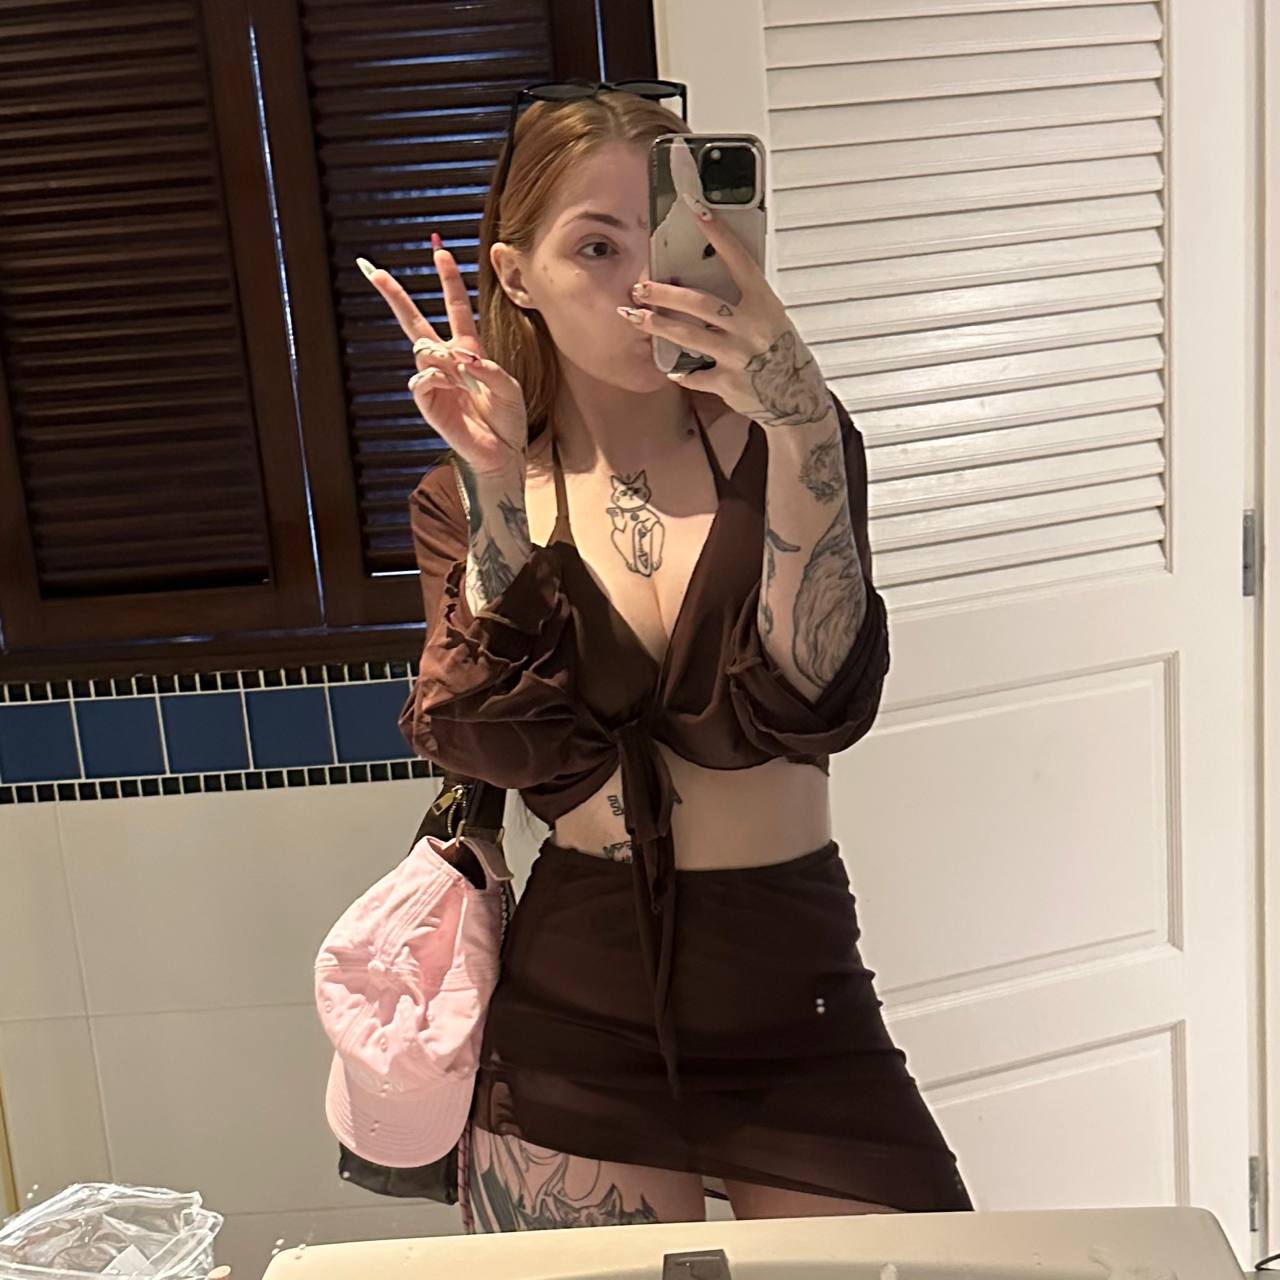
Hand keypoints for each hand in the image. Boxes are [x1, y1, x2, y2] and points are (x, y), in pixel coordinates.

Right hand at [359, 236, 527, 476]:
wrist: (501, 452)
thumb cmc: (507, 418)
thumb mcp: (509, 387)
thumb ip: (487, 368)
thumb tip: (459, 358)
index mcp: (468, 350)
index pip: (455, 308)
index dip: (448, 280)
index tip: (441, 251)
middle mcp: (447, 361)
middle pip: (413, 320)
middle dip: (393, 294)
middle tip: (370, 268)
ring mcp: (434, 380)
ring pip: (421, 348)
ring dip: (441, 354)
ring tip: (460, 374)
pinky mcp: (427, 402)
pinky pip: (420, 378)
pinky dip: (435, 377)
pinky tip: (449, 385)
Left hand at [618, 193, 832, 428]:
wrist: (796, 396)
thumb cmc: (780, 351)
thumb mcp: (770, 317)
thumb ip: (742, 299)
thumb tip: (706, 276)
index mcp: (764, 303)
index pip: (739, 261)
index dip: (718, 235)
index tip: (697, 211)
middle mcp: (751, 327)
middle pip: (699, 303)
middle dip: (664, 294)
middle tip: (640, 288)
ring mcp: (738, 356)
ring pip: (688, 336)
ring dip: (656, 325)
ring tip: (634, 316)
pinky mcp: (728, 382)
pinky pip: (695, 374)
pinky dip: (681, 372)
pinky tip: (671, 368)